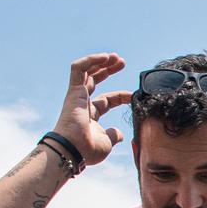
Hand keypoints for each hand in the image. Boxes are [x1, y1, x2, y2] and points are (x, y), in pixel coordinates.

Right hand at [53, 53, 131, 167]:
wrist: (72, 150)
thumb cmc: (87, 150)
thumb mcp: (107, 143)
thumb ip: (113, 136)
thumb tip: (120, 134)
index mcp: (90, 116)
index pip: (106, 100)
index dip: (120, 96)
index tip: (133, 96)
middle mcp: (82, 103)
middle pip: (94, 81)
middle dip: (108, 70)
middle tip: (122, 62)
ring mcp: (76, 96)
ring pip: (87, 71)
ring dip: (101, 62)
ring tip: (115, 57)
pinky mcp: (73, 91)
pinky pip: (79, 69)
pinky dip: (91, 60)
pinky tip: (105, 57)